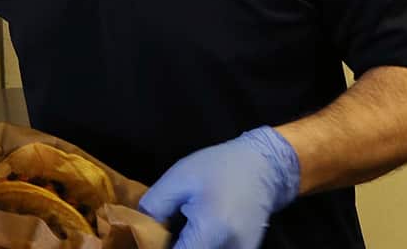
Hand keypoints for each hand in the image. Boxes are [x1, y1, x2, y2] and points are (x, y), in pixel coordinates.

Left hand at [138, 127, 300, 248]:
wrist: (265, 167)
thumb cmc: (219, 167)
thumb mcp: (179, 177)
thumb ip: (154, 205)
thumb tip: (140, 229)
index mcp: (210, 230)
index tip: (149, 240)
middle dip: (173, 247)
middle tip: (162, 234)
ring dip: (187, 246)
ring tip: (181, 232)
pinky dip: (202, 246)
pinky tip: (196, 235)